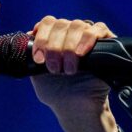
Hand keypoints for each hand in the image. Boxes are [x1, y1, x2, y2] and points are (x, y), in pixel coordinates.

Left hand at [28, 17, 119, 131]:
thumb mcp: (35, 73)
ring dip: (69, 47)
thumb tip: (24, 39)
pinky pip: (99, 29)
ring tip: (69, 69)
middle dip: (54, 47)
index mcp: (54, 38)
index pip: (47, 23)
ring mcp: (88, 37)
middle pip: (61, 24)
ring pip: (78, 25)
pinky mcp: (107, 43)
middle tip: (54, 69)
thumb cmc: (56, 92)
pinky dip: (88, 38)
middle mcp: (71, 34)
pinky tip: (81, 53)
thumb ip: (29, 55)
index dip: (41, 38)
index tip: (38, 59)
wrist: (76, 109)